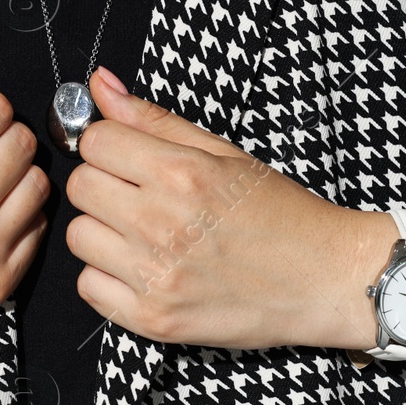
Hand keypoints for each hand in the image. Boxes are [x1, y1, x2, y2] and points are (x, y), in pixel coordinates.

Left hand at [65, 67, 388, 351]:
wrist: (327, 280)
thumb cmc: (282, 216)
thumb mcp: (225, 154)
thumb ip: (155, 120)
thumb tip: (100, 85)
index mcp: (182, 174)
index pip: (95, 142)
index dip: (109, 145)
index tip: (128, 157)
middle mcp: (162, 223)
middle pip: (80, 187)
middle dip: (104, 184)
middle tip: (139, 196)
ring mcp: (156, 275)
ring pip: (78, 237)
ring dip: (102, 232)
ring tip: (143, 235)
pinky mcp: (154, 319)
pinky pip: (89, 288)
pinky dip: (108, 278)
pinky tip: (143, 269)